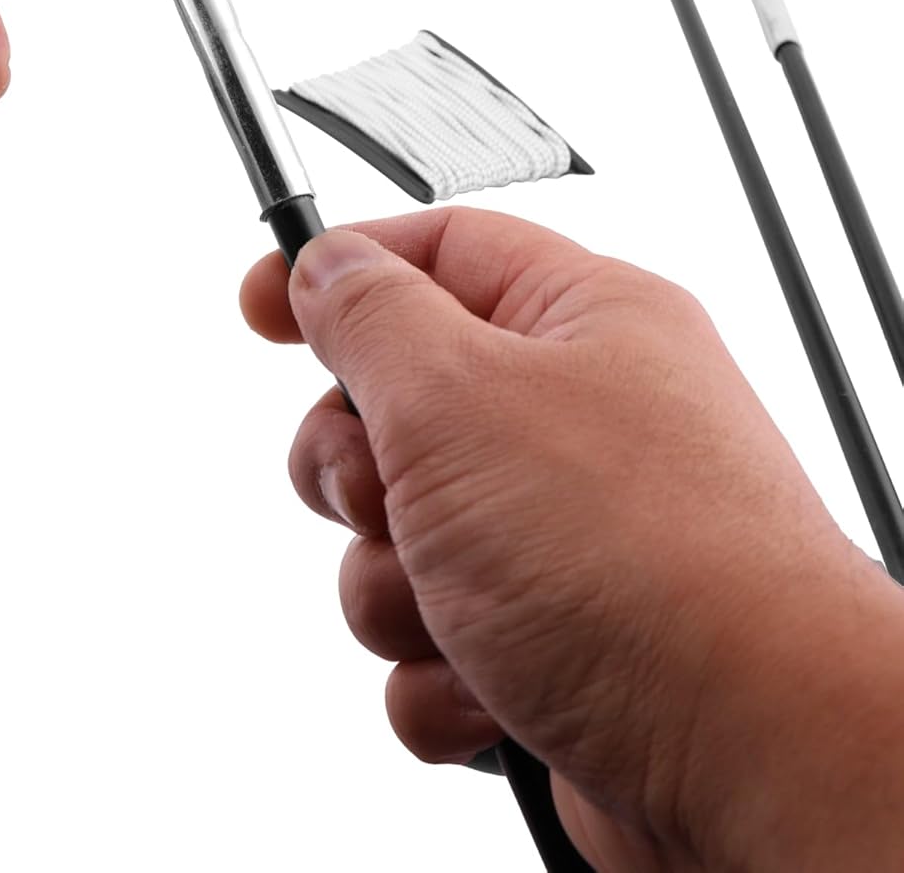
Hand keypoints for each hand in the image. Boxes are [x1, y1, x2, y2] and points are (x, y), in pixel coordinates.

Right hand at [241, 207, 903, 869]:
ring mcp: (561, 542)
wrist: (747, 755)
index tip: (260, 304)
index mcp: (581, 325)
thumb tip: (326, 266)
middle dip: (358, 474)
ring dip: (396, 588)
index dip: (336, 270)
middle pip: (393, 410)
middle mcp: (575, 426)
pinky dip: (438, 674)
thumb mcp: (459, 394)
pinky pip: (427, 643)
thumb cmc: (639, 565)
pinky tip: (495, 686)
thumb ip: (368, 315)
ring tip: (466, 610)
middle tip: (393, 493)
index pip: (437, 253)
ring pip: (395, 541)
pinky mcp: (547, 644)